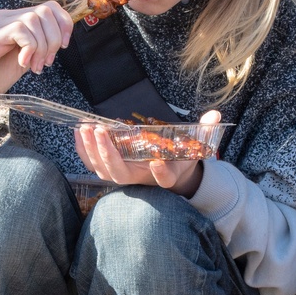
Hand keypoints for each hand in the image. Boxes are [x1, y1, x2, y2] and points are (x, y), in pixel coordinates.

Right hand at [0, 2, 72, 129]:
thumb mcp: (29, 56)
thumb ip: (42, 43)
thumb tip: (63, 37)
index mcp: (17, 19)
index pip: (50, 6)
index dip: (64, 24)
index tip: (64, 46)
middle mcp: (6, 17)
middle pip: (45, 11)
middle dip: (54, 39)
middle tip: (45, 62)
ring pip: (33, 19)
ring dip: (41, 47)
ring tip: (34, 66)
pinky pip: (19, 30)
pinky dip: (29, 48)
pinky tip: (23, 63)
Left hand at [75, 110, 221, 197]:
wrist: (170, 175)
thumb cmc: (180, 158)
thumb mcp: (197, 145)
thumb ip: (205, 131)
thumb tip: (216, 115)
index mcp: (166, 175)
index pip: (164, 179)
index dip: (161, 172)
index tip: (157, 161)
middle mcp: (142, 179)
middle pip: (120, 174)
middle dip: (108, 154)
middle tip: (101, 131)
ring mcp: (124, 175)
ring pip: (103, 169)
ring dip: (92, 150)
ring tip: (87, 128)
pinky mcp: (112, 169)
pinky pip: (93, 164)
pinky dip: (84, 150)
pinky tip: (79, 132)